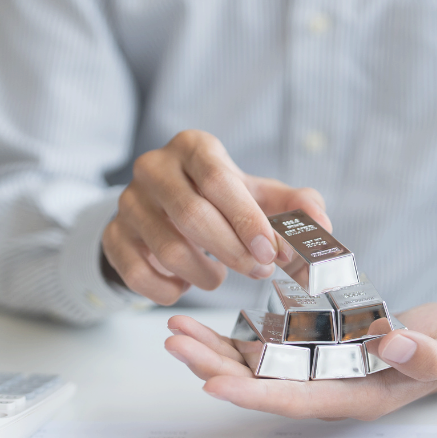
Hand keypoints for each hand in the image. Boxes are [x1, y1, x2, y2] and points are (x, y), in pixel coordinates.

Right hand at [102, 130, 329, 304]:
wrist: (164, 210)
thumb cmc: (221, 201)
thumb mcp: (258, 196)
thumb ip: (295, 206)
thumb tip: (323, 225)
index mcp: (192, 147)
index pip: (217, 179)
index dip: (246, 220)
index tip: (271, 252)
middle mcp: (153, 168)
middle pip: (191, 215)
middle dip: (232, 252)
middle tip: (258, 272)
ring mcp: (127, 202)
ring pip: (167, 250)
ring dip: (203, 274)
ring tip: (217, 277)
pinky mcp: (113, 236)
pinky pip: (139, 274)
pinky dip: (169, 290)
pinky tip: (185, 284)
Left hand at [164, 302, 436, 419]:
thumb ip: (425, 353)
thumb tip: (390, 343)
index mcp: (357, 396)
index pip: (296, 399)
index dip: (253, 394)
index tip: (212, 384)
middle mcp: (329, 388)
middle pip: (262, 385)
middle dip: (215, 366)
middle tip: (174, 343)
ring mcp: (318, 372)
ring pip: (255, 367)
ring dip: (213, 351)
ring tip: (174, 331)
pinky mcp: (313, 352)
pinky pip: (264, 349)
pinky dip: (232, 338)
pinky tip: (201, 323)